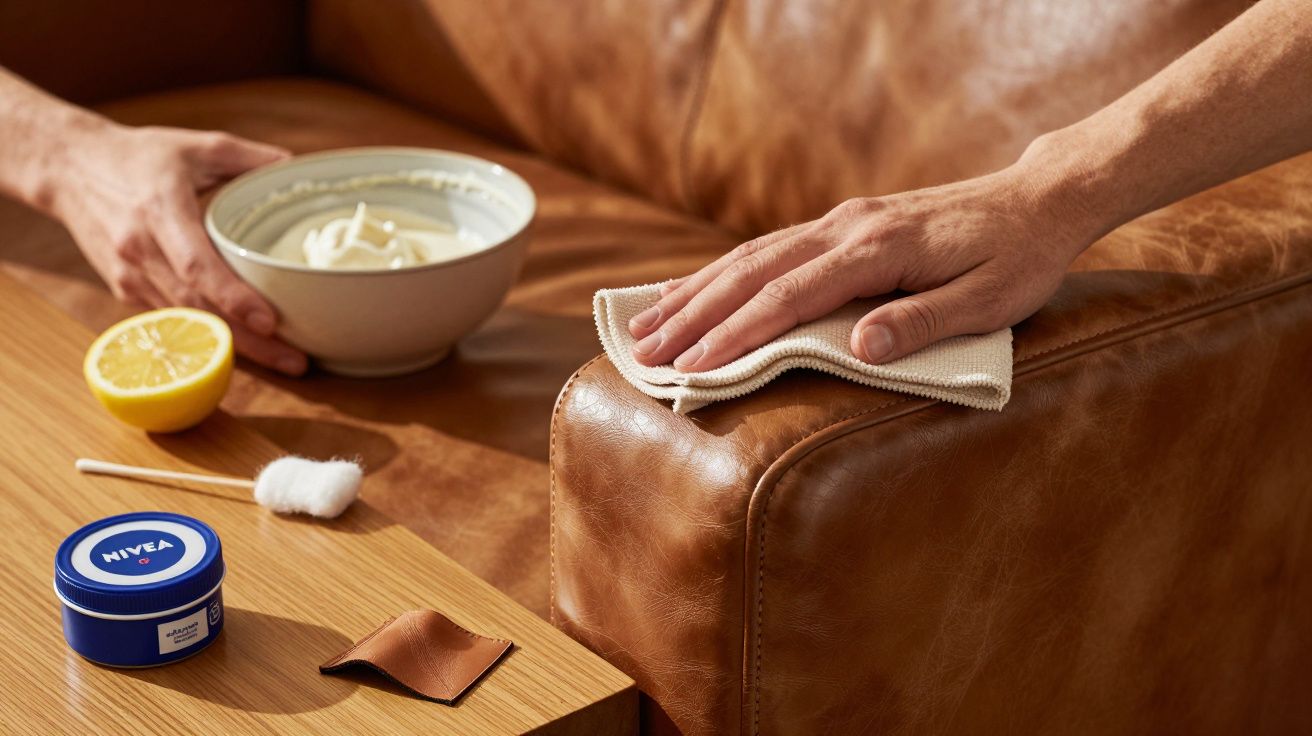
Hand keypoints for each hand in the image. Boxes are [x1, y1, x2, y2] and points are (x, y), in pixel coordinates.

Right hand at [49, 122, 306, 374]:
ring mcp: (129, 275)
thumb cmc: (137, 156)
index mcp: (161, 210)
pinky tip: (245, 350)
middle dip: (247, 341)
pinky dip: (206, 338)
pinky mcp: (125, 289)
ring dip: (233, 349)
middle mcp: (140, 249)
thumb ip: (247, 156)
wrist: (67, 168)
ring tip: (283, 362)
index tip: (270, 321)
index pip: (196, 265)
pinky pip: (170, 321)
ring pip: (185, 324)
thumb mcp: (194, 145)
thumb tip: (294, 165)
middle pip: (196, 309)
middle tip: (296, 363)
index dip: (232, 297)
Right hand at [628, 164, 1098, 370]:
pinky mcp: (844, 223)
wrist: (1038, 199)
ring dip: (697, 291)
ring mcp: (841, 220)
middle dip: (694, 315)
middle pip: (753, 273)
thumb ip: (922, 323)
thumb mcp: (988, 302)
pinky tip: (697, 288)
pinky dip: (724, 270)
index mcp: (877, 251)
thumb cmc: (1018, 259)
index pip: (789, 298)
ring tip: (647, 323)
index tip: (693, 368)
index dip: (736, 335)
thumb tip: (859, 349)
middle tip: (644, 353)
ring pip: (751, 255)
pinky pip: (769, 247)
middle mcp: (847, 228)